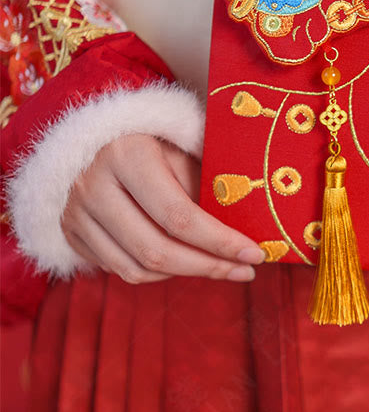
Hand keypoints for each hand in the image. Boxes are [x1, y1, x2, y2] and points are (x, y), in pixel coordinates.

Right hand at [62, 134, 265, 283]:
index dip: (220, 242)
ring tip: (219, 265)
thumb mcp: (186, 150)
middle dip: (208, 266)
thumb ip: (211, 186)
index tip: (255, 254)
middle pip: (157, 250)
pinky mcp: (70, 233)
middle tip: (245, 270)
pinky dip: (157, 272)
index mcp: (127, 155)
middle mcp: (92, 185)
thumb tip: (248, 231)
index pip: (179, 216)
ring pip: (137, 268)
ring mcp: (75, 213)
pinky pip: (119, 269)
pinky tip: (184, 259)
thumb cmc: (159, 141)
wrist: (101, 138)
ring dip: (186, 273)